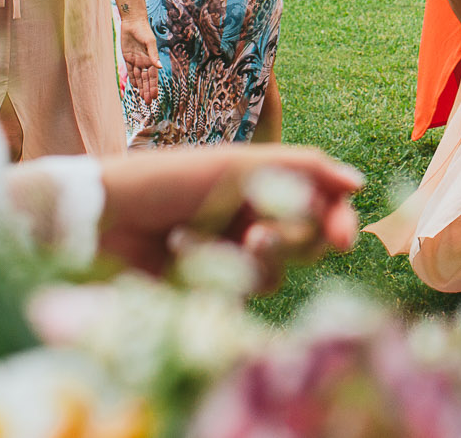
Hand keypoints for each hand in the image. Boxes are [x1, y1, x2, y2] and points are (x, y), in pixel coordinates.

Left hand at [95, 145, 364, 280]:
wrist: (102, 219)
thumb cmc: (167, 180)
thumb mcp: (238, 165)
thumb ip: (302, 169)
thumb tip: (359, 184)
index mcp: (263, 182)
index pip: (320, 204)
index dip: (336, 221)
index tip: (341, 239)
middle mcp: (253, 217)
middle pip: (306, 242)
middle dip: (287, 242)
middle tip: (255, 237)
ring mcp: (231, 254)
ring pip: (275, 273)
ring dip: (241, 260)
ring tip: (195, 241)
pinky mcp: (210, 288)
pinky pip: (239, 294)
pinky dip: (212, 273)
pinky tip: (177, 253)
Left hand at [119, 13, 159, 103]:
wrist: (132, 23)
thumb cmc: (143, 30)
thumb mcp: (150, 42)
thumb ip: (153, 55)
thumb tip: (159, 67)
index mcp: (151, 59)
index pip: (153, 76)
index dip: (153, 86)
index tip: (154, 96)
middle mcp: (144, 61)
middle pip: (146, 79)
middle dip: (147, 90)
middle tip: (148, 102)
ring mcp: (136, 61)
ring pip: (139, 77)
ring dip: (141, 87)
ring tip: (143, 98)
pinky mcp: (128, 58)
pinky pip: (131, 72)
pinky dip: (133, 79)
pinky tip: (135, 87)